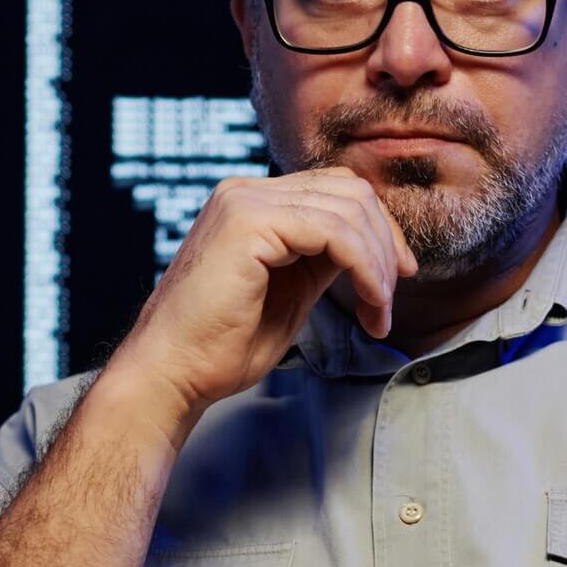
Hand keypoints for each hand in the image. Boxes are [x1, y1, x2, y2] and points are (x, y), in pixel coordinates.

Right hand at [112, 167, 418, 417]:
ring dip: (378, 265)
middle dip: (386, 245)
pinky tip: (367, 305)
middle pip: (350, 192)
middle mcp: (247, 191)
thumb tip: (371, 248)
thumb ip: (323, 260)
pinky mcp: (249, 222)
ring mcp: (245, 200)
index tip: (397, 276)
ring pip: (349, 209)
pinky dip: (364, 268)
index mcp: (254, 202)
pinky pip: (334, 232)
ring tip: (377, 312)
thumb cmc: (221, 346)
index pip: (337, 191)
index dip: (379, 230)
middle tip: (389, 300)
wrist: (169, 375)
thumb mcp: (291, 291)